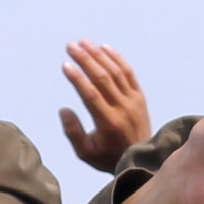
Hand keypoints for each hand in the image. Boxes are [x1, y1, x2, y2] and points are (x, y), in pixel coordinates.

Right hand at [59, 41, 151, 172]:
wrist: (140, 160)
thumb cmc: (107, 157)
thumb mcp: (85, 153)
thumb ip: (73, 132)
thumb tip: (64, 109)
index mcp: (108, 123)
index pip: (91, 95)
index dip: (77, 78)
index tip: (65, 65)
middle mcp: (123, 108)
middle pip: (103, 78)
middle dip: (85, 59)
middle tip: (71, 46)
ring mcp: (133, 101)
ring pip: (115, 72)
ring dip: (99, 55)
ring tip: (84, 42)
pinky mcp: (140, 97)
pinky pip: (128, 73)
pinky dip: (117, 59)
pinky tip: (104, 48)